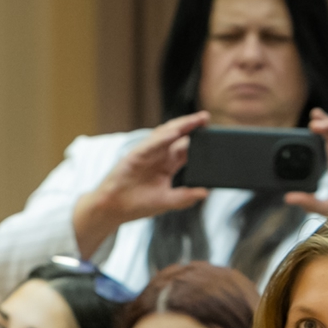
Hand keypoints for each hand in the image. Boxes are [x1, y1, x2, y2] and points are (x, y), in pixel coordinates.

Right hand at [74, 111, 212, 252]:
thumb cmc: (136, 204)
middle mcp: (158, 155)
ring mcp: (147, 153)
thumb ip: (185, 197)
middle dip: (192, 126)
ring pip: (165, 134)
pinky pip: (151, 144)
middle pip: (178, 136)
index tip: (214, 136)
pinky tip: (175, 133)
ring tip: (195, 120)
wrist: (113, 209)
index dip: (199, 141)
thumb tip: (205, 193)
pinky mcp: (135, 155)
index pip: (187, 148)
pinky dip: (163, 138)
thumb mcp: (167, 201)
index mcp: (167, 164)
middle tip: (206, 118)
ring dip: (180, 126)